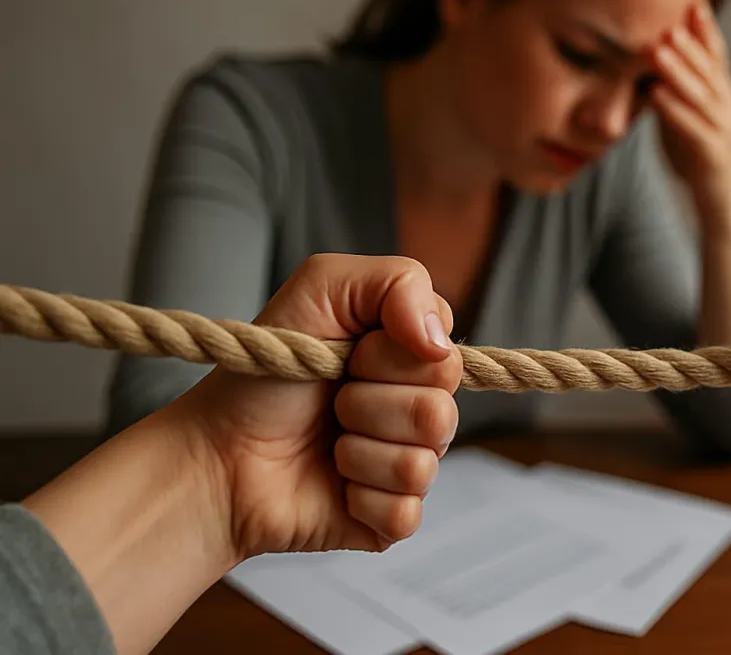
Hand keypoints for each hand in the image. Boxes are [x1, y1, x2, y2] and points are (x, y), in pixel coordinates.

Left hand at [179, 254, 461, 558]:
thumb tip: (440, 340)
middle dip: (369, 401)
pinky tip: (333, 483)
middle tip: (331, 399)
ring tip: (327, 443)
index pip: (447, 357)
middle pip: (440, 411)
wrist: (215, 452)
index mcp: (413, 358)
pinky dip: (359, 496)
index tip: (348, 353)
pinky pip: (405, 513)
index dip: (392, 355)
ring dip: (359, 450)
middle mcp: (418, 410)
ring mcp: (408, 465)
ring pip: (423, 464)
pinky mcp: (391, 517)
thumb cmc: (263, 372)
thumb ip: (400, 282)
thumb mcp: (323, 286)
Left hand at [651, 3, 730, 225]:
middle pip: (710, 71)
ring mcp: (724, 131)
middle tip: (669, 23)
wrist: (721, 204)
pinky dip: (674, 109)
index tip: (693, 3)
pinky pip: (692, 127)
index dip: (707, 31)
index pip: (717, 57)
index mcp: (724, 96)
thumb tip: (651, 68)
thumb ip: (674, 94)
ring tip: (658, 50)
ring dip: (679, 71)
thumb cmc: (699, 159)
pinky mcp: (714, 154)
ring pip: (702, 95)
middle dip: (691, 45)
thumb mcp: (685, 118)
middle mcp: (729, 108)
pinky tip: (656, 95)